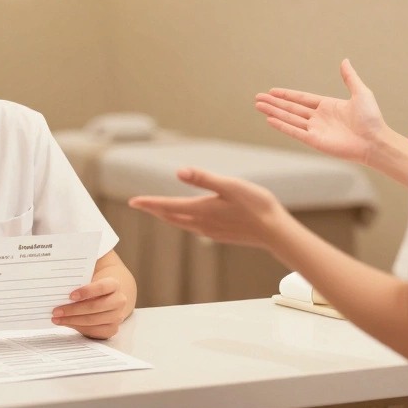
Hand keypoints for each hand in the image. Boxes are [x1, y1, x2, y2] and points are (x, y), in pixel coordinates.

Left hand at [53, 277, 127, 339]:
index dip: (86, 291)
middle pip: (95, 306)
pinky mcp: (112, 329)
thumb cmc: (93, 290)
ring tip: (57, 319)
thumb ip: (79, 284)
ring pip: (92, 320)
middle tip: (56, 311)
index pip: (102, 287)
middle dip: (73, 310)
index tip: (70, 296)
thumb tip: (59, 290)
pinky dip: (78, 327)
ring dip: (72, 320)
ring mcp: (117, 316)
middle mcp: (119, 300)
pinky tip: (67, 323)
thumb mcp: (89, 282)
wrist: (107, 300)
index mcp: (114, 285)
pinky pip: (93, 330)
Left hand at [128, 168, 288, 249]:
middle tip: (140, 205)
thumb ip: (204, 178)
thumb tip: (178, 171)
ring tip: (159, 210)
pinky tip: (189, 219)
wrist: (275, 232)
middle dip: (155, 210)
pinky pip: (195, 228)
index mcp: (201, 210)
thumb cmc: (256, 205)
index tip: (133, 202)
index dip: (149, 203)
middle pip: (171, 217)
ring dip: (168, 216)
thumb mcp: (230, 185)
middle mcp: (202, 224)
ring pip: (182, 224)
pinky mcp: (220, 235)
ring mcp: (211, 232)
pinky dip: (184, 221)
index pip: (168, 206)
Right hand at [255, 59, 387, 165]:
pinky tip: (270, 119)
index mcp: (328, 106)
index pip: (302, 99)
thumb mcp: (361, 93)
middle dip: (274, 103)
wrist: (375, 141)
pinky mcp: (315, 141)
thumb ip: (349, 78)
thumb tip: (344, 61)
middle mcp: (319, 118)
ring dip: (274, 112)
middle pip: (291, 108)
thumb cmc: (371, 118)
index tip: (273, 91)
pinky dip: (282, 126)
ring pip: (289, 118)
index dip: (287, 95)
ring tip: (258, 106)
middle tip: (258, 98)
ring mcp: (316, 130)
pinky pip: (294, 131)